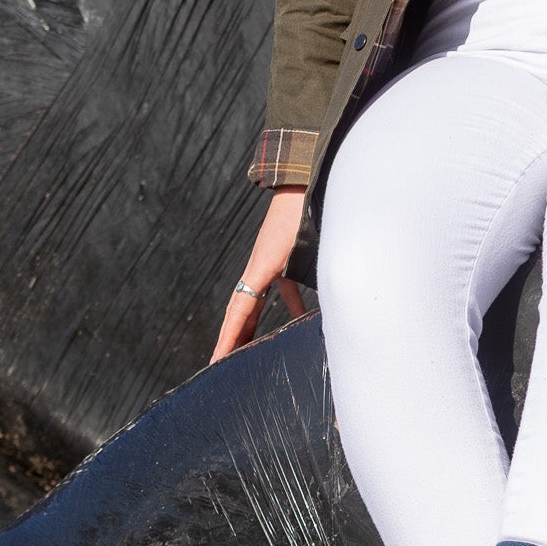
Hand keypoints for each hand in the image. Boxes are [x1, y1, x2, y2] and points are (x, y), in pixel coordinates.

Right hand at [210, 189, 308, 362]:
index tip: (218, 360)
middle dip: (231, 337)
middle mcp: (260, 266)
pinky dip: (287, 304)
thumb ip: (314, 275)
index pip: (239, 309)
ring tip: (250, 349)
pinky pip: (278, 286)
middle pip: (239, 309)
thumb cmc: (306, 213)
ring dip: (253, 323)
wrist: (306, 181)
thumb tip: (328, 306)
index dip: (229, 337)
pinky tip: (299, 319)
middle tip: (221, 364)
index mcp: (262, 266)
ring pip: (256, 299)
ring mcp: (270, 261)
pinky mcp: (282, 256)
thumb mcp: (308, 246)